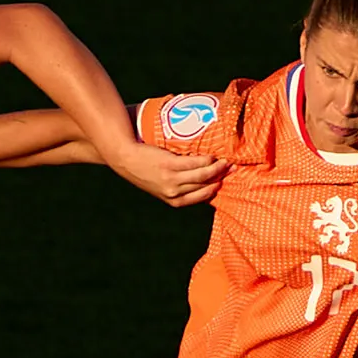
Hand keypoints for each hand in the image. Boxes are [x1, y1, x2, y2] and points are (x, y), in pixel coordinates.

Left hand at [108, 140, 227, 206]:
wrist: (125, 158)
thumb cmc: (144, 170)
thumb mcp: (160, 186)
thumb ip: (177, 188)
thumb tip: (200, 183)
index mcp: (173, 200)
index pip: (201, 198)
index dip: (215, 190)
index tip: (225, 183)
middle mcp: (174, 192)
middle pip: (205, 186)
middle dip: (220, 178)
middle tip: (232, 168)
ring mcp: (173, 179)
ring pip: (204, 175)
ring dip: (218, 168)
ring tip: (226, 161)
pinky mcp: (171, 165)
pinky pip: (196, 163)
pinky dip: (207, 160)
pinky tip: (213, 156)